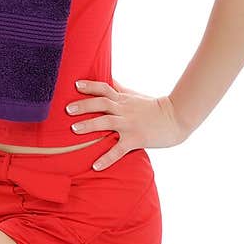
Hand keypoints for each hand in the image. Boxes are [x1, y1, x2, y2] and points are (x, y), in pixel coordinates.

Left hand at [65, 79, 187, 170]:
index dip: (90, 86)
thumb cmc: (154, 107)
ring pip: (107, 123)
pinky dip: (107, 158)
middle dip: (84, 105)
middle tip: (67, 109)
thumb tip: (108, 78)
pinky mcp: (136, 140)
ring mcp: (129, 125)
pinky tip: (95, 165)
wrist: (176, 118)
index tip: (76, 85)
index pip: (105, 88)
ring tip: (74, 129)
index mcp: (123, 99)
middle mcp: (124, 110)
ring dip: (90, 125)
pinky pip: (118, 150)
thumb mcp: (135, 95)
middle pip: (101, 104)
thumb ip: (120, 89)